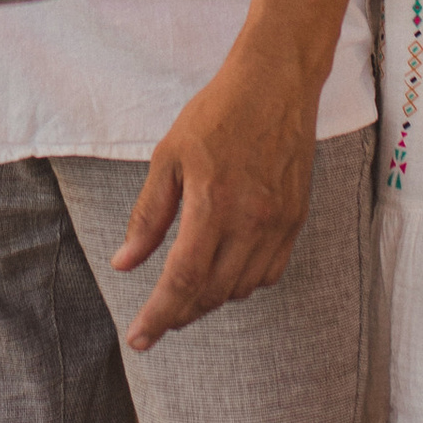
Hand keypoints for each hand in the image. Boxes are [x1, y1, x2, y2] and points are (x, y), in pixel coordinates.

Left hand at [110, 40, 317, 349]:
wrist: (276, 84)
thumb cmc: (217, 113)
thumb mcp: (168, 157)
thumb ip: (148, 216)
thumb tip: (125, 263)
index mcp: (213, 205)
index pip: (183, 280)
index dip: (160, 315)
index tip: (140, 338)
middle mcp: (251, 221)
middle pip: (213, 293)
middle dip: (181, 314)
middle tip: (157, 321)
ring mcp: (279, 223)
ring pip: (243, 288)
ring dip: (212, 299)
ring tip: (186, 296)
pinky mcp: (297, 219)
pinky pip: (270, 272)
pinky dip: (244, 283)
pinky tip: (225, 273)